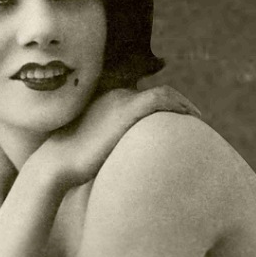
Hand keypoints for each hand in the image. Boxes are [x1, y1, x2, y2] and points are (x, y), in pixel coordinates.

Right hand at [30, 84, 200, 189]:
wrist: (56, 164)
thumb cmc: (73, 163)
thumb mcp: (95, 146)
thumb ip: (114, 142)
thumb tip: (134, 158)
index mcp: (107, 99)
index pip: (145, 92)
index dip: (167, 101)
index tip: (182, 115)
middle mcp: (115, 94)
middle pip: (157, 92)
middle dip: (179, 104)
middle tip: (196, 120)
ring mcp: (120, 100)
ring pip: (163, 94)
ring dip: (184, 105)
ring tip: (198, 121)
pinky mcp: (125, 110)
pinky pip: (160, 99)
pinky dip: (178, 105)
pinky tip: (190, 119)